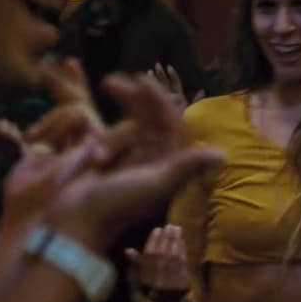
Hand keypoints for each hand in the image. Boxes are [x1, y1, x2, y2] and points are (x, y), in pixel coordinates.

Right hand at [9, 74, 222, 251]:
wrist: (77, 221)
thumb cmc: (118, 203)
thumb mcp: (155, 184)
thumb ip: (186, 166)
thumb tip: (223, 155)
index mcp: (168, 164)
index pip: (168, 122)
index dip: (157, 100)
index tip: (140, 80)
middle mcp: (152, 159)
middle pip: (147, 119)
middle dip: (132, 100)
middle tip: (110, 83)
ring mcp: (129, 159)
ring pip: (125, 129)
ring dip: (111, 137)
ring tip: (98, 160)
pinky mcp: (106, 161)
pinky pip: (107, 138)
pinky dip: (99, 141)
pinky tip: (91, 157)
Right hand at [125, 225, 190, 293]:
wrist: (168, 301)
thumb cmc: (153, 285)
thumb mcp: (141, 276)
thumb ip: (137, 263)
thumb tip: (128, 250)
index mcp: (146, 276)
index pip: (149, 256)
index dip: (153, 241)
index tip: (157, 229)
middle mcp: (158, 277)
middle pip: (162, 254)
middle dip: (166, 238)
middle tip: (169, 226)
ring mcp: (171, 278)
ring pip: (173, 256)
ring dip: (175, 241)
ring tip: (176, 229)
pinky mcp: (182, 279)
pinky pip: (182, 262)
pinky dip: (182, 250)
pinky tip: (182, 241)